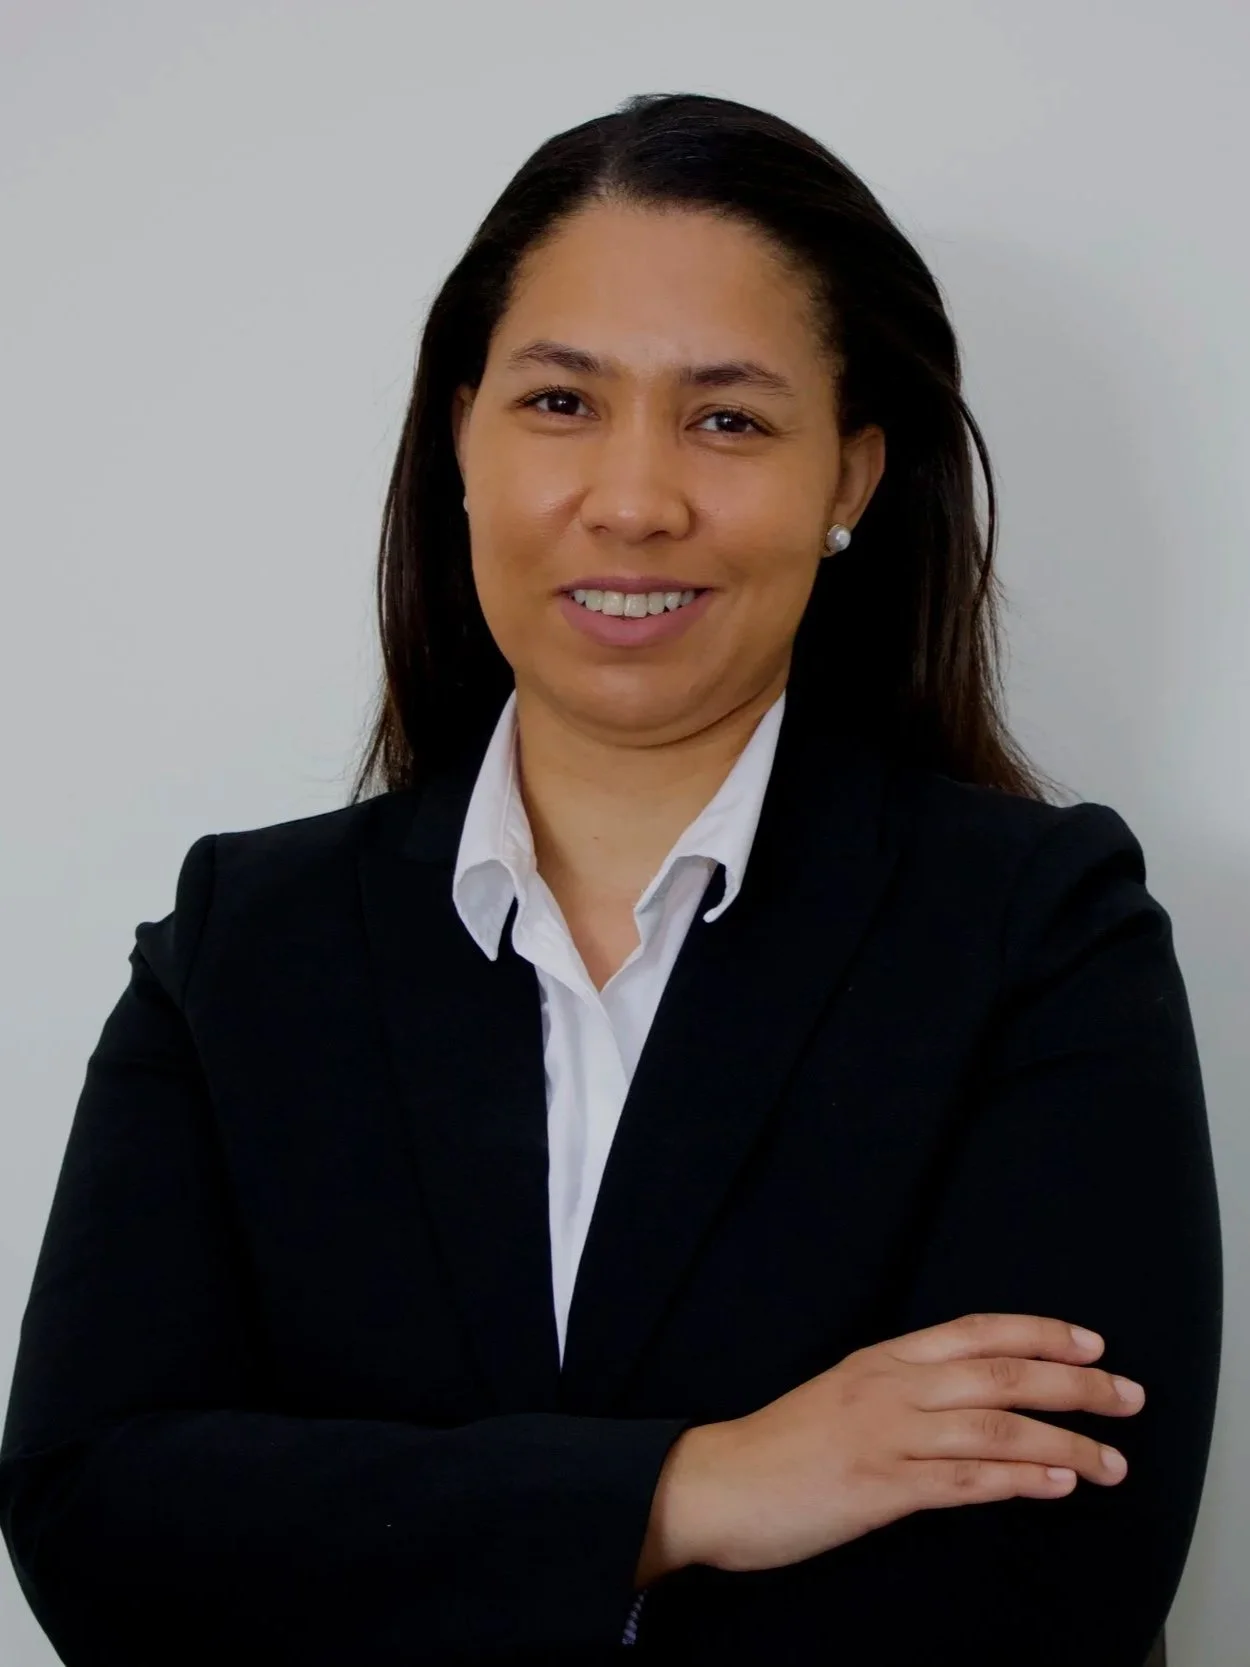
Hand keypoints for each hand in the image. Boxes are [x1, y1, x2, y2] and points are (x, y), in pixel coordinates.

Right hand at [660, 1312, 1145, 1576]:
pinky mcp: (880, 1487)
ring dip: (1064, 1443)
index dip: (1040, 1332)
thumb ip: (902, 1391)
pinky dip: (1017, 1480)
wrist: (716, 1483)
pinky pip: (964, 1480)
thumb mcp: (844, 1394)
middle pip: (1001, 1373)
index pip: (976, 1330)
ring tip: (1110, 1461)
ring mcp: (887, 1435)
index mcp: (882, 1359)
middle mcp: (891, 1386)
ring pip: (995, 1427)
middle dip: (1074, 1384)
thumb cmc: (779, 1446)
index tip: (1091, 1343)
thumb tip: (966, 1400)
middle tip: (1127, 1395)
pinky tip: (1055, 1485)